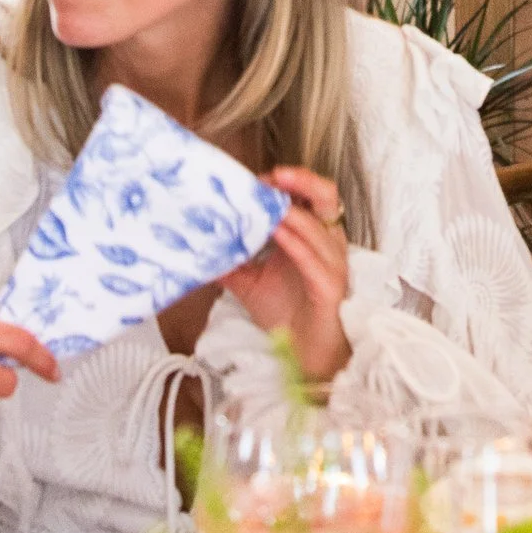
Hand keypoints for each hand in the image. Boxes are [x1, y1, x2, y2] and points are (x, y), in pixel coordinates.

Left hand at [220, 165, 352, 383]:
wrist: (307, 356)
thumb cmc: (287, 316)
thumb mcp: (251, 283)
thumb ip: (231, 262)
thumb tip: (200, 247)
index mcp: (311, 236)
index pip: (308, 195)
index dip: (287, 181)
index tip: (256, 179)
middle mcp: (326, 243)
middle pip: (326, 196)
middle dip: (301, 180)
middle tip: (272, 176)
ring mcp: (331, 263)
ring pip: (318, 225)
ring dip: (291, 211)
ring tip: (265, 200)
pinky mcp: (330, 285)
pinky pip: (314, 257)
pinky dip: (295, 241)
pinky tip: (276, 232)